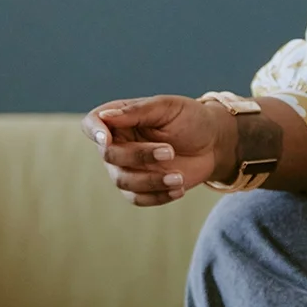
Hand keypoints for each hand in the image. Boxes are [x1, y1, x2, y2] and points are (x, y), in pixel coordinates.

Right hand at [81, 95, 232, 206]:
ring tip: (179, 177)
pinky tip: (179, 188)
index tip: (107, 139)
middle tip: (170, 152)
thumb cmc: (190, 118)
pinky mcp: (142, 187)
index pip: (92, 123)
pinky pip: (138, 199)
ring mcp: (128, 168)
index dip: (94, 132)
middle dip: (139, 156)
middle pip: (110, 156)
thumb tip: (106, 117)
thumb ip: (137, 111)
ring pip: (123, 181)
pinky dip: (157, 196)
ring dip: (151, 181)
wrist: (214, 142)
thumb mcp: (167, 107)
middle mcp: (118, 144)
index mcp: (119, 119)